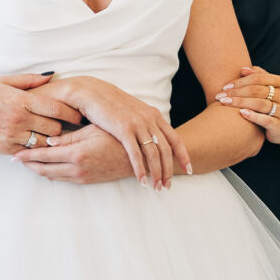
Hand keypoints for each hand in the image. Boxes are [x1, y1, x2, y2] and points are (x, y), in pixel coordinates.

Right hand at [0, 74, 82, 154]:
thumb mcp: (3, 81)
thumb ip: (29, 80)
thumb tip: (52, 76)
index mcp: (19, 100)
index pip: (56, 108)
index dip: (72, 112)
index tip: (80, 114)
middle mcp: (17, 120)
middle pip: (54, 128)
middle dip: (63, 127)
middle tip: (68, 125)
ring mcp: (12, 137)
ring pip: (44, 143)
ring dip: (50, 140)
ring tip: (54, 136)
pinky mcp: (6, 149)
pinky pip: (30, 152)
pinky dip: (36, 149)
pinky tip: (38, 144)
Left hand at [12, 124, 134, 183]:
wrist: (139, 157)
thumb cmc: (118, 137)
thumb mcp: (93, 130)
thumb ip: (70, 136)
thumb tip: (48, 139)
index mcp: (77, 154)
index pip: (45, 156)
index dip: (28, 155)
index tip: (14, 153)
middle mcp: (77, 169)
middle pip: (44, 169)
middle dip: (28, 164)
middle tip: (14, 158)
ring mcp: (82, 177)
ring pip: (52, 176)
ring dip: (38, 170)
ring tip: (26, 163)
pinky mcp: (87, 181)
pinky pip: (63, 179)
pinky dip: (50, 174)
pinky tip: (45, 168)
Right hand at [41, 75, 190, 187]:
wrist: (92, 92)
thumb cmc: (111, 104)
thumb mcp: (134, 111)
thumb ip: (145, 123)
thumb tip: (152, 137)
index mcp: (154, 114)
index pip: (175, 138)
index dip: (183, 155)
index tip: (188, 170)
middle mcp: (149, 119)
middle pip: (166, 149)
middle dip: (169, 170)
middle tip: (168, 186)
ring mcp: (137, 124)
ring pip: (153, 154)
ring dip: (156, 173)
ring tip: (157, 188)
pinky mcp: (123, 129)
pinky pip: (135, 154)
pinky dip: (140, 169)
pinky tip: (142, 181)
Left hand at [215, 66, 279, 151]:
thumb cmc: (275, 104)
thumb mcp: (271, 88)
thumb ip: (259, 76)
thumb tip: (242, 69)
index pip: (258, 78)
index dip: (240, 81)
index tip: (225, 86)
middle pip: (257, 90)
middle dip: (236, 92)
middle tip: (220, 95)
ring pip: (260, 104)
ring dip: (240, 102)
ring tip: (224, 103)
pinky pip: (265, 120)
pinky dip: (253, 116)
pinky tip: (241, 113)